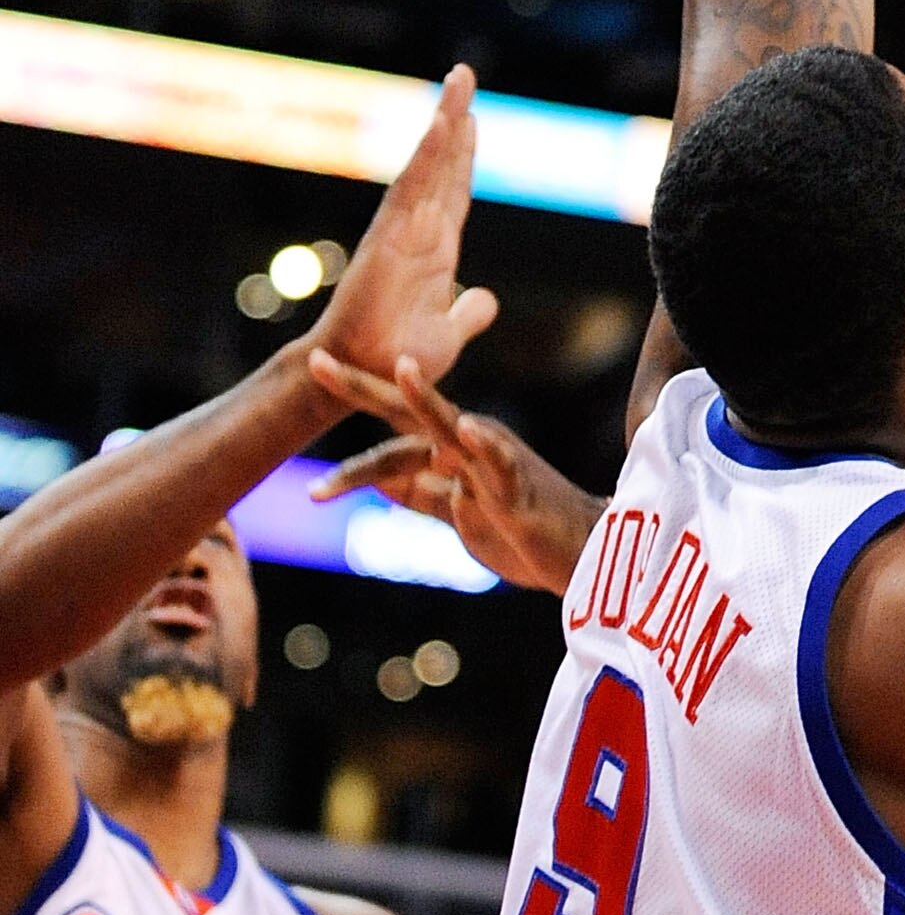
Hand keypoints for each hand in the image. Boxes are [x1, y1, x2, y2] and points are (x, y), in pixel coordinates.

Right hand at [306, 68, 496, 397]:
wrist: (365, 379)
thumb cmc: (399, 360)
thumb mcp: (448, 334)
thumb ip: (468, 314)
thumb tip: (485, 300)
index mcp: (436, 250)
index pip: (455, 190)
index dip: (465, 154)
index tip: (473, 118)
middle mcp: (420, 231)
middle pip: (444, 164)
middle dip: (456, 119)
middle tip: (464, 75)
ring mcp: (404, 230)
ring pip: (429, 164)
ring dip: (445, 121)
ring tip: (459, 81)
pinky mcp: (389, 237)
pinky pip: (413, 187)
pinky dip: (429, 154)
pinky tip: (443, 122)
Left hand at [306, 352, 602, 596]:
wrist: (581, 553)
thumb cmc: (522, 534)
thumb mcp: (459, 515)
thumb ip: (422, 493)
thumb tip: (378, 479)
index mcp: (452, 454)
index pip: (391, 444)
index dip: (350, 457)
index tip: (311, 451)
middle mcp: (468, 446)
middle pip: (407, 414)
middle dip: (362, 388)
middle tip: (316, 361)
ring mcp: (494, 463)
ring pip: (451, 427)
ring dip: (427, 397)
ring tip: (404, 367)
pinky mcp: (519, 487)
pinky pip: (501, 462)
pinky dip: (485, 444)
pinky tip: (466, 428)